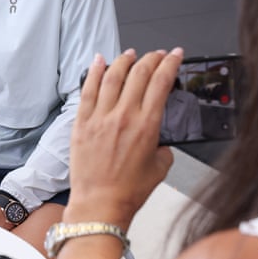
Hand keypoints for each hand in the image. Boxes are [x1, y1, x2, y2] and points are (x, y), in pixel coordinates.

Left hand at [65, 48, 182, 227]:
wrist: (100, 204)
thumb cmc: (127, 191)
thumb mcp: (160, 168)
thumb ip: (164, 148)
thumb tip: (159, 139)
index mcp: (146, 126)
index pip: (161, 82)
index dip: (170, 63)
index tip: (175, 55)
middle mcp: (123, 117)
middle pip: (139, 74)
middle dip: (151, 58)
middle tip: (157, 54)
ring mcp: (100, 117)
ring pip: (112, 76)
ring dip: (124, 60)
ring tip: (131, 54)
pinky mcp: (82, 122)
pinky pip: (87, 89)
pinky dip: (93, 71)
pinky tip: (99, 61)